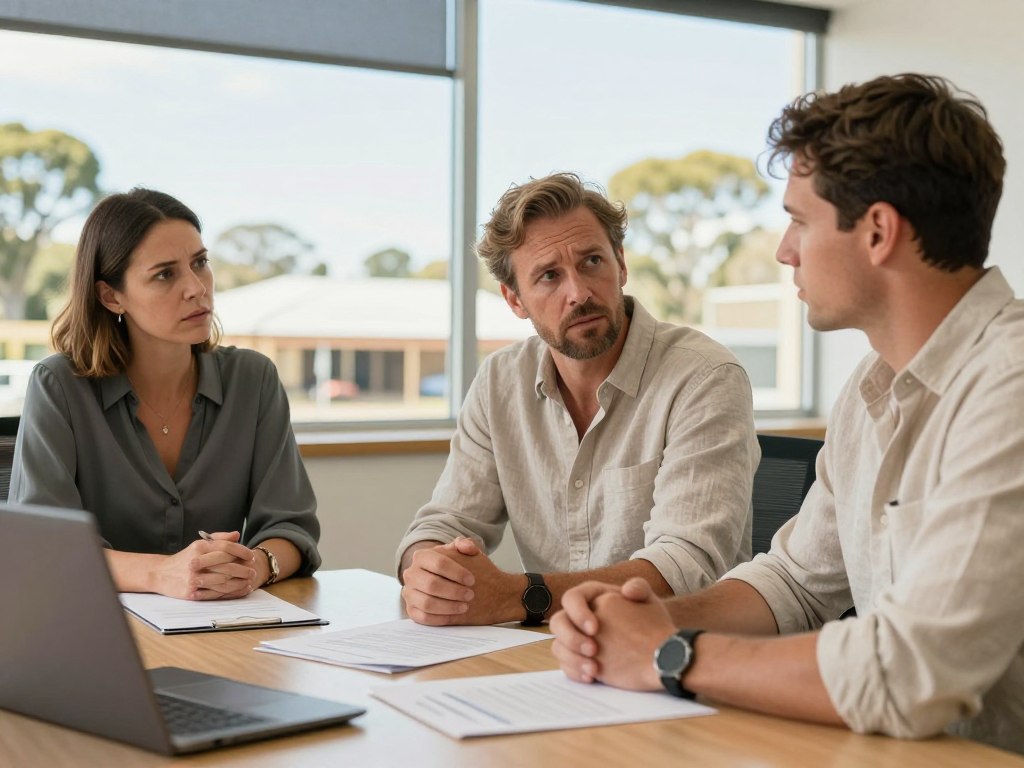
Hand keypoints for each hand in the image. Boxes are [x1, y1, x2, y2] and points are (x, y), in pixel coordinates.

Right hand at [151, 531, 256, 599]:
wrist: (160, 574)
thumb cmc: (185, 558)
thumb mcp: (199, 544)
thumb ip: (219, 538)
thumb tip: (237, 534)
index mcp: (199, 547)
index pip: (225, 547)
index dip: (241, 551)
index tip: (251, 555)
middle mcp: (196, 562)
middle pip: (226, 565)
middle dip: (243, 569)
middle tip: (253, 571)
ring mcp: (193, 578)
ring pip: (222, 581)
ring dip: (238, 582)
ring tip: (248, 581)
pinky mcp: (191, 592)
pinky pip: (214, 594)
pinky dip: (229, 593)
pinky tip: (238, 591)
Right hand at [401, 538, 519, 624]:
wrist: (446, 581)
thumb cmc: (456, 566)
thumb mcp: (461, 552)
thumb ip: (466, 545)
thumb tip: (467, 547)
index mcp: (421, 556)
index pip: (440, 564)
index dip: (457, 573)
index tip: (472, 580)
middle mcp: (411, 574)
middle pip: (432, 584)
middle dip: (454, 591)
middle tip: (470, 595)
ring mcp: (409, 592)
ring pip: (427, 603)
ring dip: (448, 606)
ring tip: (465, 606)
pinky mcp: (411, 610)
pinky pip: (423, 617)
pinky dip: (440, 618)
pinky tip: (455, 616)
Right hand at [552, 577, 672, 690]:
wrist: (658, 651)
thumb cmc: (649, 622)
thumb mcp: (647, 600)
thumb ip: (639, 587)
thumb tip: (627, 590)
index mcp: (591, 597)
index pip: (572, 599)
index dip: (578, 613)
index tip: (594, 629)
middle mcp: (578, 617)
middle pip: (558, 623)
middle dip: (572, 638)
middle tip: (593, 650)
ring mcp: (577, 639)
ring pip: (559, 646)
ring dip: (572, 658)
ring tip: (594, 670)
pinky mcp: (579, 659)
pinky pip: (566, 665)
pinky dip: (575, 671)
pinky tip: (591, 677)